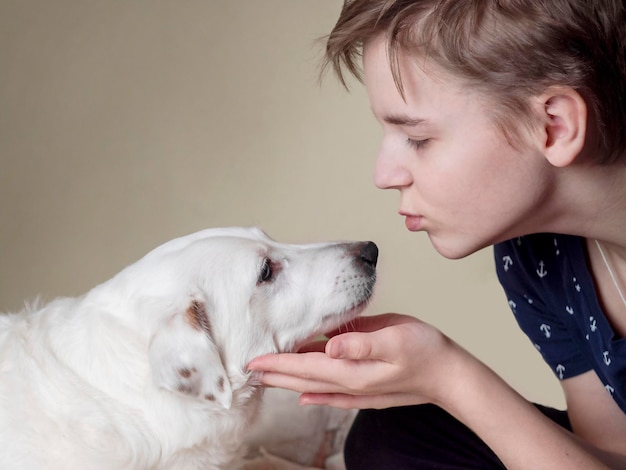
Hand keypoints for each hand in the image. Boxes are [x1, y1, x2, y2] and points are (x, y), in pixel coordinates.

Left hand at [247, 313, 462, 409]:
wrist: (449, 375)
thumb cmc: (426, 352)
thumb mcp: (396, 339)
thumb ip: (362, 343)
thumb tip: (330, 345)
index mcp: (352, 371)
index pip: (305, 366)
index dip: (278, 363)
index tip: (253, 361)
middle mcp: (350, 383)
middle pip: (303, 379)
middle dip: (275, 374)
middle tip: (248, 370)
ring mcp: (358, 387)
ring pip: (314, 384)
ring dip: (290, 381)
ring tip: (268, 377)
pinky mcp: (366, 386)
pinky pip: (331, 391)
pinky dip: (313, 392)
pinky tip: (304, 395)